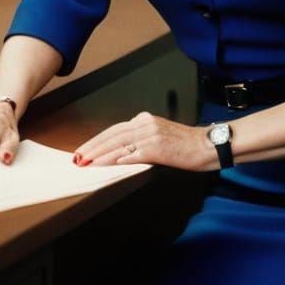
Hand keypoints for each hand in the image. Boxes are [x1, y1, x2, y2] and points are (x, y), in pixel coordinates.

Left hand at [73, 112, 213, 171]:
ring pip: (118, 144)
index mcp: (145, 119)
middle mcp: (146, 124)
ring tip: (86, 163)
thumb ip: (141, 137)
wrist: (206, 145)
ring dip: (99, 155)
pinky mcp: (156, 147)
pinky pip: (131, 154)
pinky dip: (116, 160)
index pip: (114, 129)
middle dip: (92, 147)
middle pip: (112, 135)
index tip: (84, 149)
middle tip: (77, 157)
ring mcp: (151, 135)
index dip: (97, 140)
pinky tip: (106, 165)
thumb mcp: (161, 133)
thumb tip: (122, 151)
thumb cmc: (186, 144)